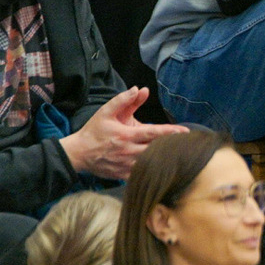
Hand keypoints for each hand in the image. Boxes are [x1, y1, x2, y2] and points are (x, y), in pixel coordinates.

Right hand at [60, 88, 187, 178]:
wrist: (78, 154)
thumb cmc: (93, 131)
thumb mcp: (105, 112)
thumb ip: (123, 100)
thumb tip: (139, 89)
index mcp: (126, 135)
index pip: (154, 133)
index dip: (171, 132)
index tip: (185, 131)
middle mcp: (129, 151)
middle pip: (157, 149)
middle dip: (172, 145)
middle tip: (187, 142)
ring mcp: (127, 165)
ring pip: (152, 162)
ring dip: (165, 157)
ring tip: (179, 153)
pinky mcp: (124, 175)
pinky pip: (143, 173)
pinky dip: (154, 169)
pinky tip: (163, 166)